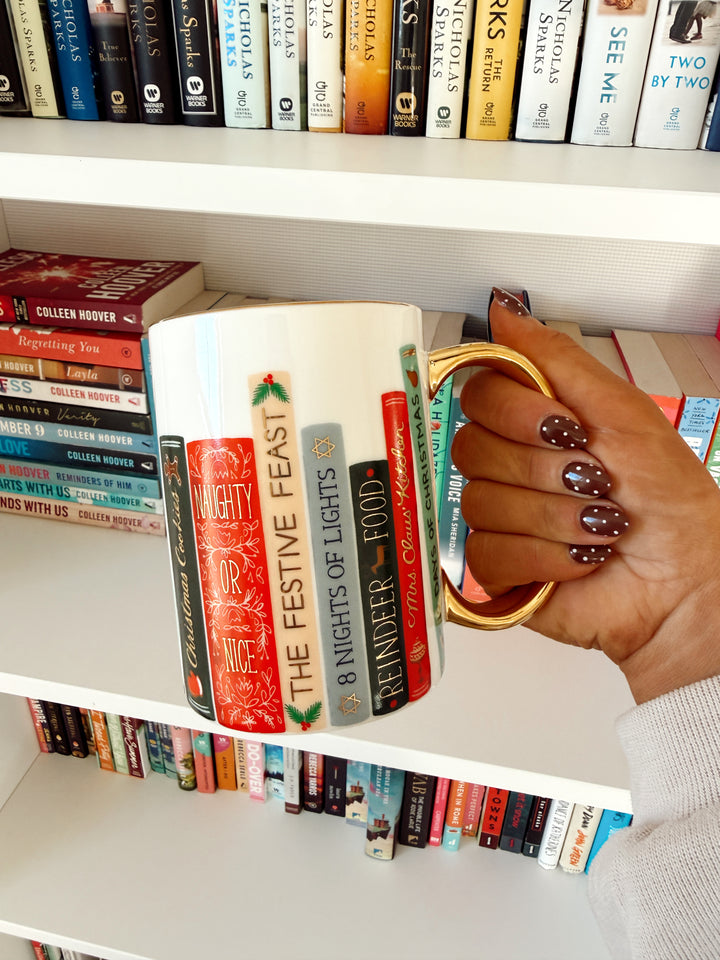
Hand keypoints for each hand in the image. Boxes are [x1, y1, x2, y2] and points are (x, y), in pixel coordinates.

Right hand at [451, 288, 719, 702]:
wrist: (687, 573)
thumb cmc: (666, 496)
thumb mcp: (618, 409)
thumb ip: (554, 358)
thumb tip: (505, 314)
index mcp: (533, 424)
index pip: (478, 395)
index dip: (515, 413)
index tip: (565, 427)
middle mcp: (510, 466)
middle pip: (473, 449)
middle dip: (546, 469)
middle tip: (591, 479)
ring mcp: (500, 517)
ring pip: (483, 503)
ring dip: (557, 517)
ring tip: (596, 525)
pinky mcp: (500, 568)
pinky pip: (490, 552)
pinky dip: (547, 557)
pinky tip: (578, 556)